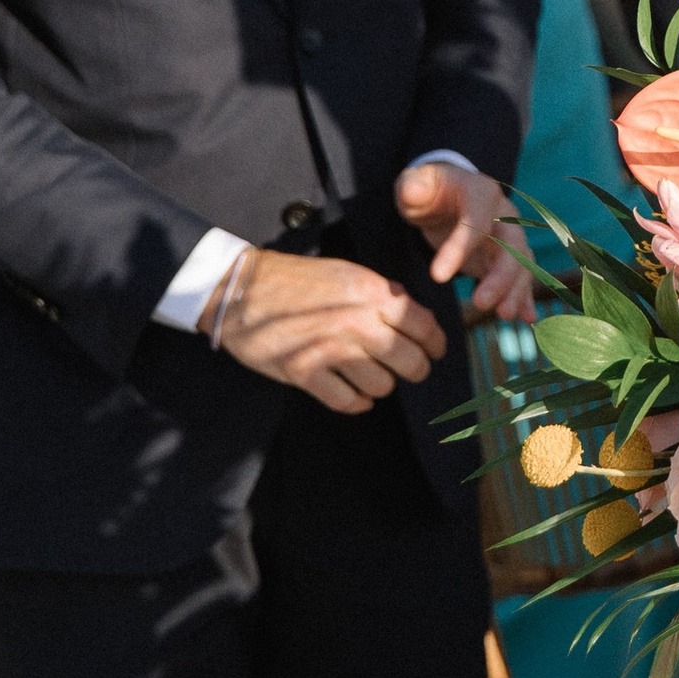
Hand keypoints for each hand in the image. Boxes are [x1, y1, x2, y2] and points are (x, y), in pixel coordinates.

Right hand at [204, 250, 445, 411]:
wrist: (243, 291)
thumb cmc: (298, 281)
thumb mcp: (349, 274)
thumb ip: (383, 295)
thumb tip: (416, 318)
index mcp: (371, 293)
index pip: (424, 325)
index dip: (435, 343)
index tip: (435, 351)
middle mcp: (356, 322)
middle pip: (410, 362)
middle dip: (415, 369)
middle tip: (410, 369)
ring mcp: (330, 350)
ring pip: (382, 386)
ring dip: (381, 385)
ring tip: (372, 376)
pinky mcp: (304, 373)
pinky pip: (348, 402)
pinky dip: (356, 402)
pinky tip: (354, 394)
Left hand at [397, 158, 535, 324]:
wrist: (446, 196)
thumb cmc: (430, 191)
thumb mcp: (415, 185)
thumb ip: (414, 188)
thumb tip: (415, 191)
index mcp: (481, 192)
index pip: (476, 220)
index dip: (460, 247)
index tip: (437, 276)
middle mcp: (504, 215)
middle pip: (512, 245)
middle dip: (501, 276)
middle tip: (481, 303)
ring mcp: (509, 237)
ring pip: (521, 265)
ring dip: (516, 291)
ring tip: (504, 316)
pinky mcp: (507, 258)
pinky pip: (521, 277)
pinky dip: (524, 297)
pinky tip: (526, 318)